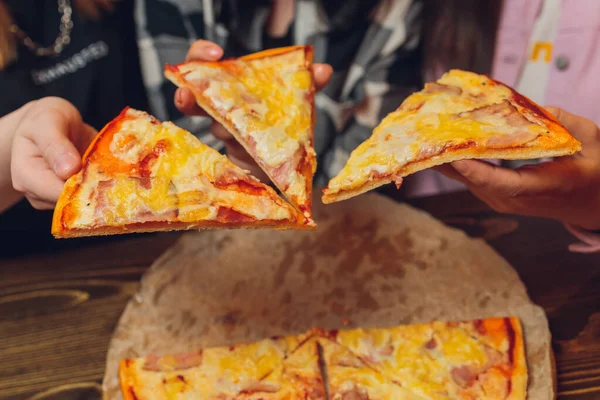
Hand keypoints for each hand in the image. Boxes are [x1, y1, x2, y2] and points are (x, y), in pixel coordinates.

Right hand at [10, 97, 96, 209]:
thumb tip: (67, 169)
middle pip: (70, 201)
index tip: (98, 171)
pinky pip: (90, 196)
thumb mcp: (48, 121)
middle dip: (91, 187)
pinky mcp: (72, 195)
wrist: (52, 123)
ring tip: (105, 165)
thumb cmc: (46, 119)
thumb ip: (55, 143)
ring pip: (82, 201)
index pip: (54, 192)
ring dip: (98, 187)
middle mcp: (38, 192)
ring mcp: (54, 197)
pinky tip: (105, 171)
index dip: (78, 185)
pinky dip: (100, 185)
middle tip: (108, 168)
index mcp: (26, 175)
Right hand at [174, 40, 332, 181]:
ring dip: (223, 128)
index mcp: (234, 87)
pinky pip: (228, 156)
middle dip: (188, 96)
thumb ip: (306, 86)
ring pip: (215, 127)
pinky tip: (245, 156)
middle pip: (193, 98)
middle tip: (186, 93)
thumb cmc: (282, 126)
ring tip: (227, 129)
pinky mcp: (234, 160)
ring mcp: (226, 135)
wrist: (285, 164)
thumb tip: (323, 69)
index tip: (213, 54)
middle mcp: (223, 109)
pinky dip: (238, 156)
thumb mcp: (295, 104)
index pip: (205, 65)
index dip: (200, 56)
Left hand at [437, 107, 599, 229]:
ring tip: (428, 130)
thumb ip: (564, 122)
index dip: (473, 170)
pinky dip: (455, 160)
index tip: (452, 154)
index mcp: (544, 186)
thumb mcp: (592, 142)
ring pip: (466, 180)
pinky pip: (469, 178)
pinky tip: (442, 141)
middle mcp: (516, 200)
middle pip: (473, 180)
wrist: (594, 205)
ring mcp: (502, 201)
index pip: (502, 183)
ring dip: (446, 156)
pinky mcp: (495, 197)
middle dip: (447, 155)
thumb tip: (531, 107)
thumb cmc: (596, 171)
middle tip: (427, 129)